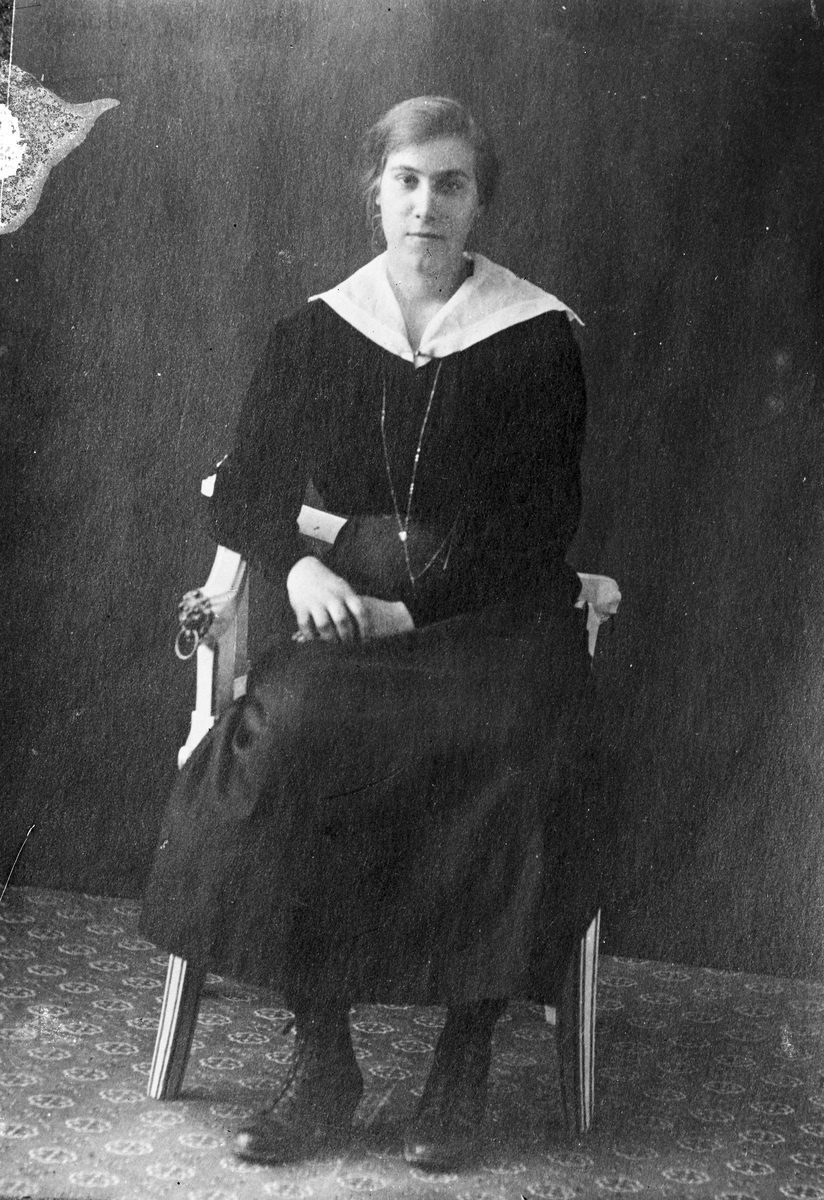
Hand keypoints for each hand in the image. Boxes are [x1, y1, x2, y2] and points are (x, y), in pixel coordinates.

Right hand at [287, 557, 413, 642]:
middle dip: (346, 636)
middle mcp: (330, 597)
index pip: (360, 611)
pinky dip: (310, 635)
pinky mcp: (300, 607)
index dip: (364, 628)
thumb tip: (369, 622)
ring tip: (333, 642)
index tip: (366, 640)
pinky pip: (306, 625)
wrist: (304, 570)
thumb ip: (354, 603)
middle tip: (348, 644)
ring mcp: (315, 601)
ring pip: (324, 625)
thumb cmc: (330, 585)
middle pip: (342, 620)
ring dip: (329, 638)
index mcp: (345, 592)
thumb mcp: (344, 589)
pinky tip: (314, 639)